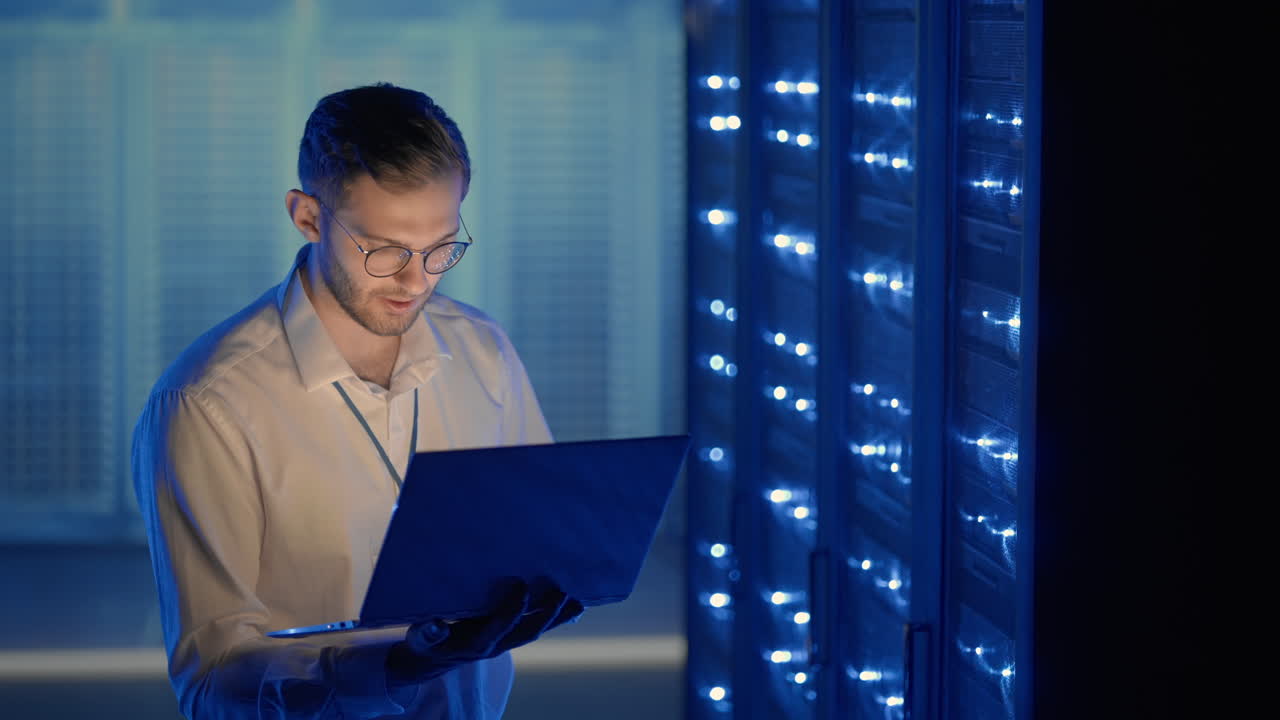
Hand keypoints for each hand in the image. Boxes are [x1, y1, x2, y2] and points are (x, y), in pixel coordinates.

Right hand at [385, 577, 583, 689]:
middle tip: (561, 591)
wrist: (433, 661)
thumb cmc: (426, 644)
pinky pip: (535, 627)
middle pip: (526, 632)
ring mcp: (505, 641)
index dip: (511, 610)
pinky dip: (555, 618)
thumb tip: (435, 625)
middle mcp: (495, 645)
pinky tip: (573, 606)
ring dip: (557, 617)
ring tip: (579, 600)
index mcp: (474, 644)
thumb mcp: (420, 639)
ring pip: (535, 630)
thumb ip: (428, 634)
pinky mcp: (509, 636)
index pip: (498, 628)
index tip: (522, 586)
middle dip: (546, 614)